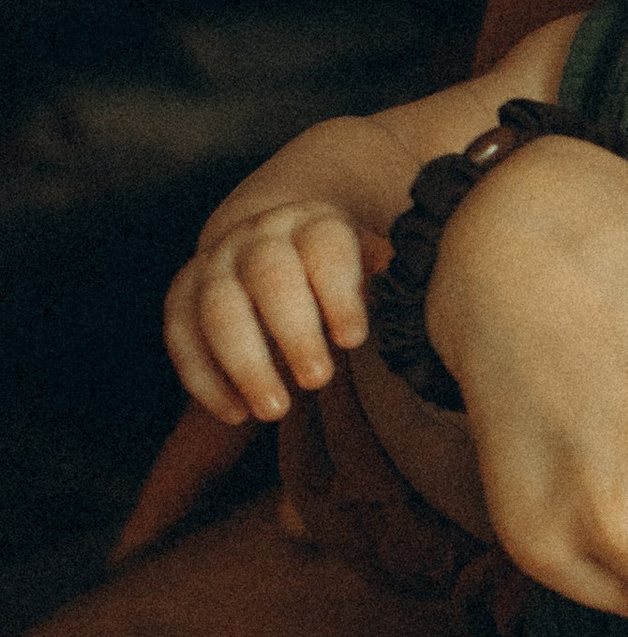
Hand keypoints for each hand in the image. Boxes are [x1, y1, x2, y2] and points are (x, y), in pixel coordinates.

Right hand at [165, 201, 383, 425]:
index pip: (326, 247)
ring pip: (219, 307)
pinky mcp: (181, 297)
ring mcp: (215, 263)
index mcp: (315, 222)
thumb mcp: (374, 266)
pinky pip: (181, 335)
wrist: (272, 242)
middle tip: (318, 381)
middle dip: (292, 330)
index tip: (355, 340)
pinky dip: (204, 379)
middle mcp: (259, 235)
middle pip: (270, 275)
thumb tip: (437, 318)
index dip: (338, 293)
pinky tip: (235, 414)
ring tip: (274, 411)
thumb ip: (397, 286)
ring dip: (245, 362)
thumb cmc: (339, 273)